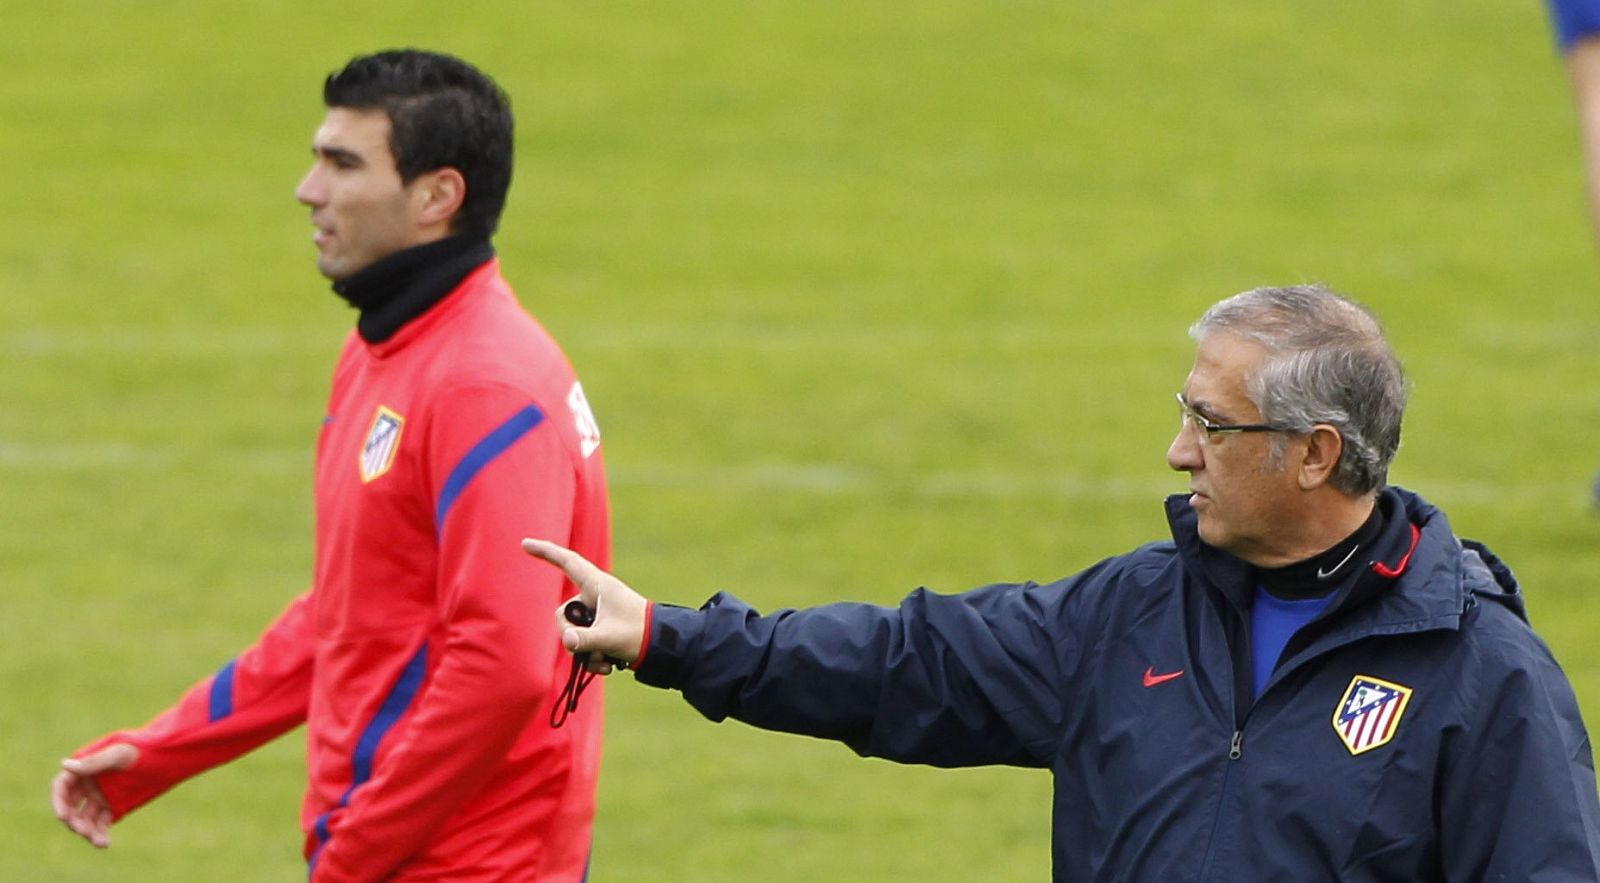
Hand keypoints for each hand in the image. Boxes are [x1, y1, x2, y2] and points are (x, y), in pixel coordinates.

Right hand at [51, 742, 138, 847]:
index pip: (62, 786)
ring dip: (87, 831)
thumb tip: (65, 764)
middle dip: (74, 820)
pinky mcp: (113, 807)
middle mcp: (88, 785)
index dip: (58, 801)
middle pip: (71, 807)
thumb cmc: (140, 748)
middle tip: (83, 830)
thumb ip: (95, 761)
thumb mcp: (119, 753)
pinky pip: (102, 823)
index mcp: (84, 769)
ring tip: (98, 841)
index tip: (62, 816)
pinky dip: (101, 833)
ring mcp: (99, 797)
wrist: (163, 756)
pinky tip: (104, 843)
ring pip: (86, 818)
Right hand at [521, 539, 649, 671]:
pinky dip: (592, 656)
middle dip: (572, 636)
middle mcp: (595, 596)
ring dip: (586, 652)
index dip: (546, 552)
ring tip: (605, 662)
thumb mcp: (610, 638)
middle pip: (565, 614)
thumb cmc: (640, 634)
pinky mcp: (601, 629)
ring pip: (574, 632)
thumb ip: (584, 640)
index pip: (567, 562)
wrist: (663, 647)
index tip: (525, 544)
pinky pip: (584, 642)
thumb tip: (567, 641)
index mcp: (598, 585)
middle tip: (591, 650)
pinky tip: (607, 666)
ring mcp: (597, 613)